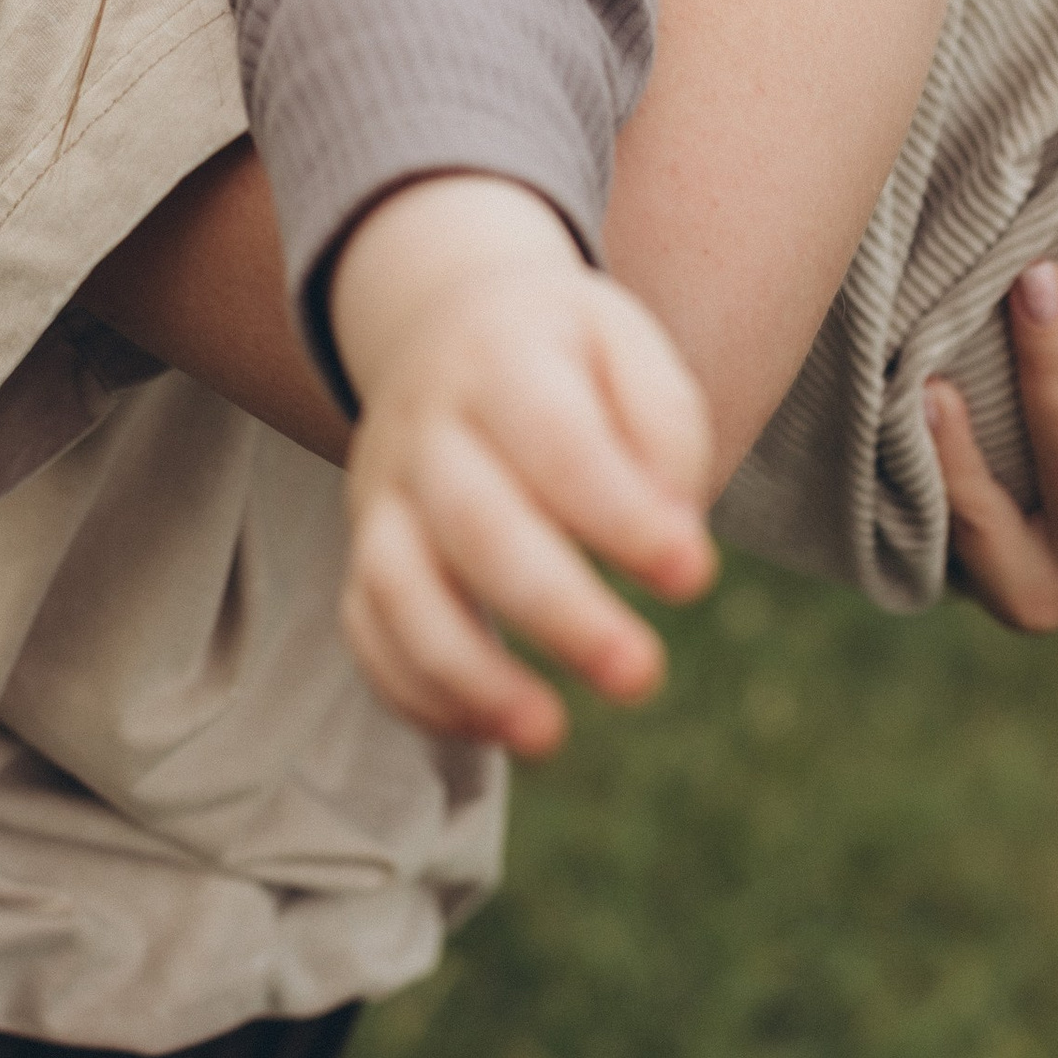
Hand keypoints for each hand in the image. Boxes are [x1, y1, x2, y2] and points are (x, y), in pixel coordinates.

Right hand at [331, 176, 716, 755]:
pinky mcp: (363, 554)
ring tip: (548, 737)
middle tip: (639, 677)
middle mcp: (428, 428)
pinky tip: (493, 729)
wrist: (444, 321)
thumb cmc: (565, 356)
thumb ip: (664, 427)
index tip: (694, 576)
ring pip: (397, 586)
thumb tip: (675, 534)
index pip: (555, 440)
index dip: (620, 515)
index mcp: (502, 357)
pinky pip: (366, 630)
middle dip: (556, 610)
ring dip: (467, 673)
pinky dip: (417, 691)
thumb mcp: (626, 345)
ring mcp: (383, 494)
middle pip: (474, 523)